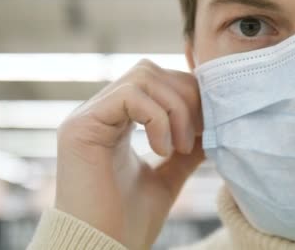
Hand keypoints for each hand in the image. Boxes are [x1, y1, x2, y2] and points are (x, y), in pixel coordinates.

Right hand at [55, 59, 203, 248]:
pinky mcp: (81, 127)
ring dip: (175, 109)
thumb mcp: (167, 177)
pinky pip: (129, 96)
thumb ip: (185, 150)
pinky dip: (157, 118)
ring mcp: (87, 117)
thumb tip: (213, 126)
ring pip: (143, 77)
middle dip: (185, 98)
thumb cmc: (128, 222)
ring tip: (181, 148)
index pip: (157, 80)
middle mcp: (100, 113)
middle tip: (196, 137)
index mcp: (116, 122)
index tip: (208, 127)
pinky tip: (163, 151)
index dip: (188, 95)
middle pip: (152, 71)